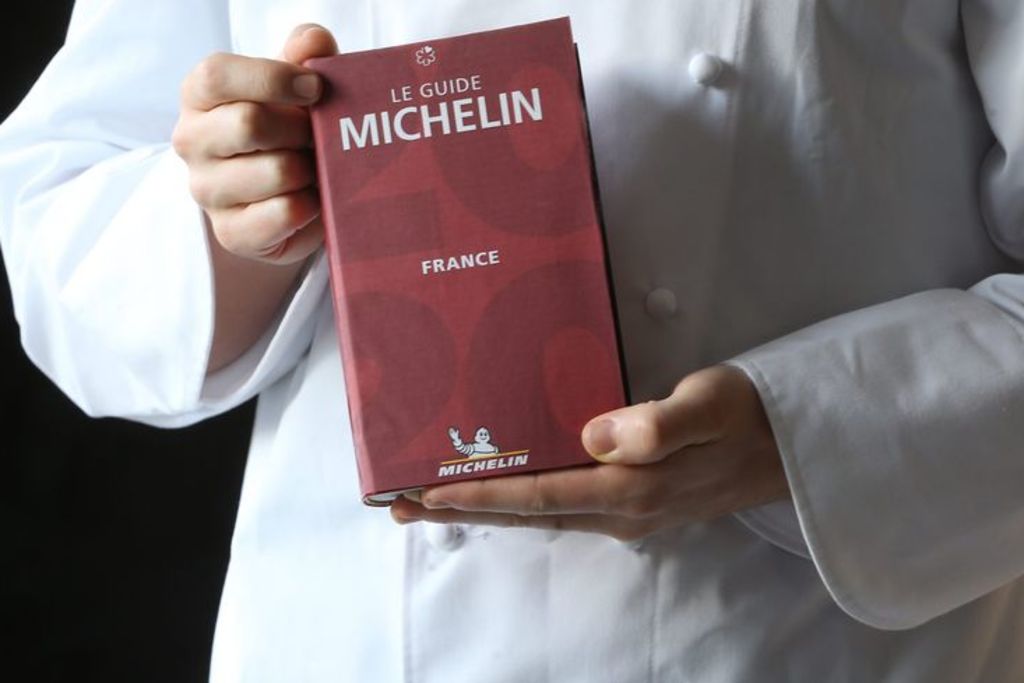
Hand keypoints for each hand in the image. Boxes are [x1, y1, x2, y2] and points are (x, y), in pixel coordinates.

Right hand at [172, 24, 337, 263]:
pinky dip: (312, 205)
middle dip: (300, 129)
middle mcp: (191, 142)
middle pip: (249, 124)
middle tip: (317, 136)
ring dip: (311, 169)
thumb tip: (313, 42)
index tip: (315, 87)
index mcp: (199, 96)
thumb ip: (304, 55)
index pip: (217, 75)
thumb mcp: (296, 86)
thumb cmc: (287, 130)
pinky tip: (312, 199)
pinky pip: (285, 213)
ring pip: (276, 171)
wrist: (285, 199)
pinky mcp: (232, 233)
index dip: (273, 78)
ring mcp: (207, 191)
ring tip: (314, 168)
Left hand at [393, 365, 789, 541]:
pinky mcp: (631, 499)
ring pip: (539, 512)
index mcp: (631, 488)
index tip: (426, 490)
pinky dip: (519, 498)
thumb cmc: (747, 415)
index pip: (539, 495)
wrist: (789, 445)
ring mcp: (625, 510)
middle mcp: (620, 510)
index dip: (481, 494)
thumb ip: (657, 424)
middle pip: (526, 513)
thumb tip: (596, 436)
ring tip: (432, 498)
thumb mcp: (709, 406)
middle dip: (462, 509)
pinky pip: (560, 503)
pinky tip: (502, 486)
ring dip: (484, 506)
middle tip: (400, 503)